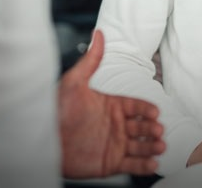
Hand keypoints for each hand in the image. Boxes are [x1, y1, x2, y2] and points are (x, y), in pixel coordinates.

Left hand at [58, 30, 165, 177]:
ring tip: (159, 146)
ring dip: (152, 146)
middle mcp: (114, 124)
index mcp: (110, 105)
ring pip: (140, 146)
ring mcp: (114, 144)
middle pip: (141, 126)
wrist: (43, 141)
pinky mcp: (110, 163)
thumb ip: (90, 61)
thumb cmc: (55, 110)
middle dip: (152, 128)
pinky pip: (131, 165)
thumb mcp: (73, 82)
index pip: (135, 106)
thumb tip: (99, 35)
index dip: (146, 109)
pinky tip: (152, 164)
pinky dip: (144, 165)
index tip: (155, 112)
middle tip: (158, 130)